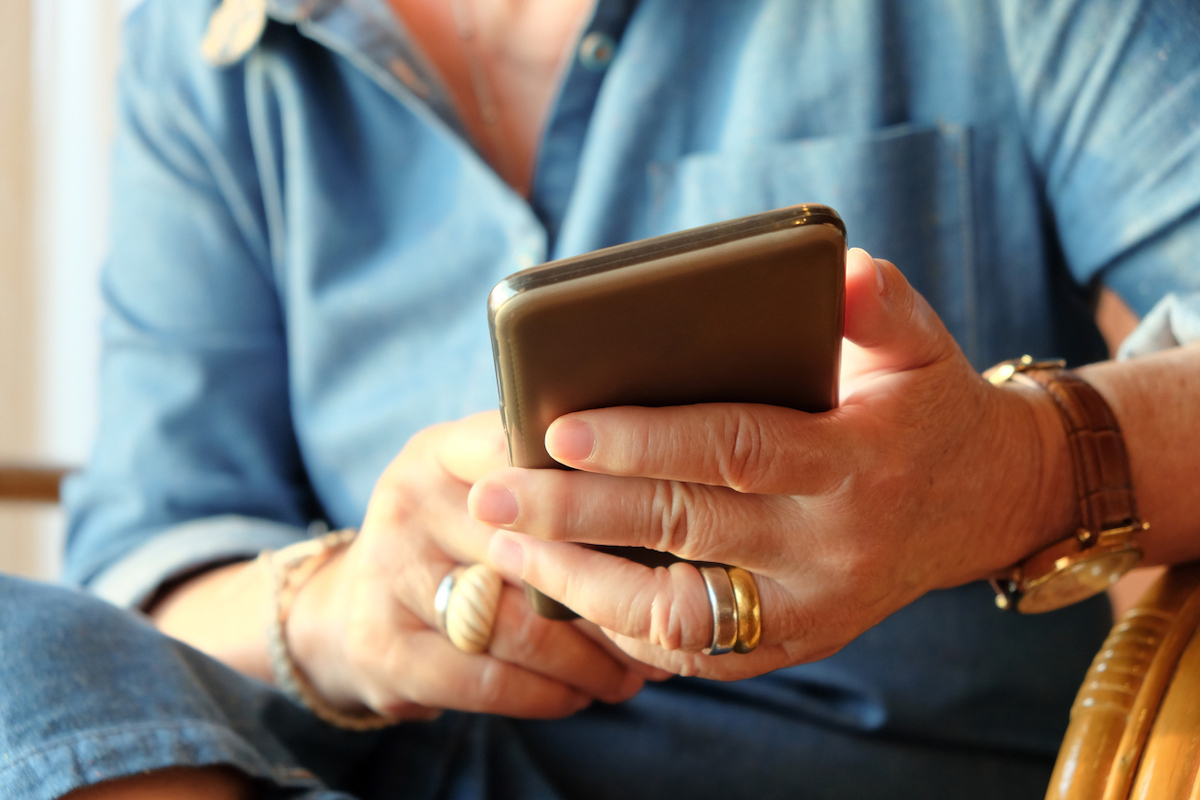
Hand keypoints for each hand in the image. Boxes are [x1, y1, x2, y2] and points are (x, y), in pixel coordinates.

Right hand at [286, 412, 648, 719]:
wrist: (349, 610)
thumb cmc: (452, 540)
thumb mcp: (474, 487)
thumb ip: (547, 479)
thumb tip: (664, 489)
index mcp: (440, 453)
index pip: (520, 453)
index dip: (593, 483)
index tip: (659, 512)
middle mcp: (409, 505)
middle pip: (534, 549)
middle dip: (614, 592)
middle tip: (670, 616)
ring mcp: (390, 578)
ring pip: (521, 626)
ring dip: (593, 659)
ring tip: (639, 671)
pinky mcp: (385, 650)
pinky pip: (490, 681)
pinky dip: (550, 694)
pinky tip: (583, 694)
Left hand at [469, 249, 1072, 678]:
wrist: (981, 503)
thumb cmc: (927, 410)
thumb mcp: (923, 344)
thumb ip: (881, 304)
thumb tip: (840, 268)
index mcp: (856, 460)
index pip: (734, 448)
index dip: (644, 439)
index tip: (557, 429)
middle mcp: (833, 546)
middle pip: (686, 530)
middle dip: (577, 515)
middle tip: (491, 496)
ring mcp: (813, 607)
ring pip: (680, 616)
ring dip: (583, 588)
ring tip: (506, 552)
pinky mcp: (797, 641)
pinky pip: (698, 653)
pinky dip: (625, 631)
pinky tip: (566, 594)